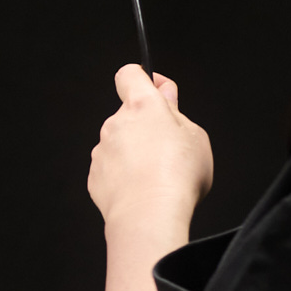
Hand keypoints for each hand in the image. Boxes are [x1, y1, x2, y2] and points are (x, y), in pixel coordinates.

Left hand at [88, 65, 212, 236]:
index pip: (130, 75)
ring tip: (157, 174)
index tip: (157, 89)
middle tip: (168, 147)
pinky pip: (111, 167)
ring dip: (135, 152)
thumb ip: (176, 111)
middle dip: (146, 126)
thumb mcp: (195, 135)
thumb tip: (165, 95)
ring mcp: (102, 149)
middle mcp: (116, 123)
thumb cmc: (177, 176)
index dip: (142, 78)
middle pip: (129, 115)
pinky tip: (142, 188)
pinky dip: (124, 174)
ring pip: (120, 143)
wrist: (148, 215)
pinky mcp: (95, 175)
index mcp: (142, 106)